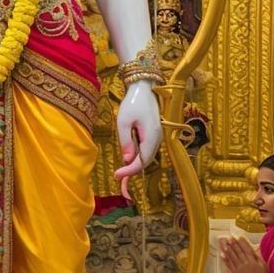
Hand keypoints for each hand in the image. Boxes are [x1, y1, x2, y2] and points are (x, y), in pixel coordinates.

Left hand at [114, 81, 161, 200]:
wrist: (143, 88)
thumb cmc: (132, 103)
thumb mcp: (123, 121)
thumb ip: (126, 141)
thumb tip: (127, 160)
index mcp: (151, 137)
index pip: (142, 161)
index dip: (129, 171)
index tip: (116, 176)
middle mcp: (157, 139)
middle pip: (145, 162)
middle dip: (132, 173)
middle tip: (119, 184)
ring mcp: (156, 137)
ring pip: (146, 157)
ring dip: (134, 167)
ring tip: (122, 178)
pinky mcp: (153, 134)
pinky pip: (146, 150)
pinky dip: (137, 158)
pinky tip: (127, 163)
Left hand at [220, 235, 268, 272]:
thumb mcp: (263, 264)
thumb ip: (257, 256)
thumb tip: (252, 250)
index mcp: (252, 260)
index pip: (246, 249)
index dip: (241, 242)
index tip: (238, 237)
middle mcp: (244, 263)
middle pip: (238, 252)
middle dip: (233, 244)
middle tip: (229, 238)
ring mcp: (239, 268)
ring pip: (232, 257)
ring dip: (228, 250)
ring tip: (224, 244)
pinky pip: (229, 265)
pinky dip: (226, 260)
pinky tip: (223, 255)